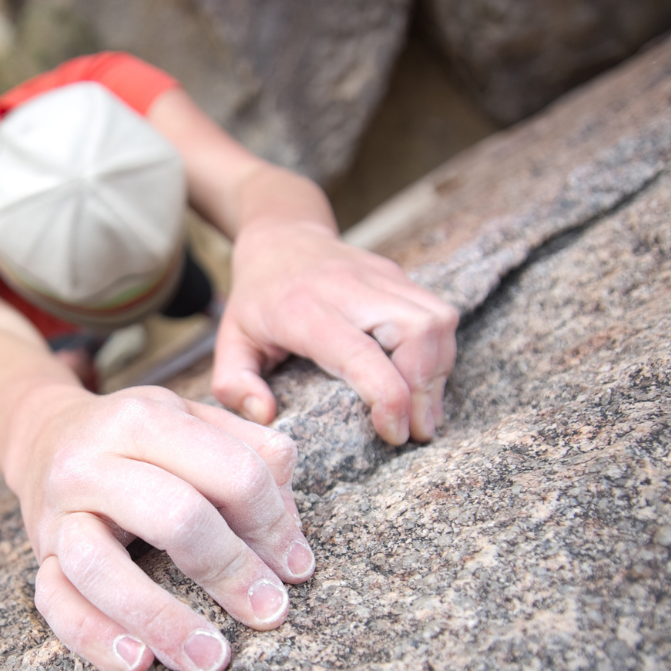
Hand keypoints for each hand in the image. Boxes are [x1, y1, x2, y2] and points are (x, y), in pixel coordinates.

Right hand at [1, 384, 314, 670]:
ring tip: (211, 659)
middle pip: (174, 516)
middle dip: (232, 569)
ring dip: (162, 619)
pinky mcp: (39, 557)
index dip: (275, 522)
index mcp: (143, 420)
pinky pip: (55, 604)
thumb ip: (249, 451)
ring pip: (101, 567)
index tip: (297, 565)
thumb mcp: (191, 420)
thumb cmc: (136, 439)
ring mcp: (59, 514)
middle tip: (272, 611)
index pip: (231, 470)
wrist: (44, 437)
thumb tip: (290, 527)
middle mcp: (92, 464)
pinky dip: (93, 637)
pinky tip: (139, 662)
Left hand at [213, 218, 458, 444]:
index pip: (360, 353)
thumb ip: (235, 384)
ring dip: (438, 372)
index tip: (394, 434)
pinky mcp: (399, 275)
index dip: (388, 396)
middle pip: (415, 332)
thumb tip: (267, 415)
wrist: (281, 236)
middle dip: (426, 388)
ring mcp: (380, 277)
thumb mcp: (229, 340)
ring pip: (437, 320)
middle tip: (417, 430)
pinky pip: (439, 314)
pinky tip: (425, 381)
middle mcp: (349, 289)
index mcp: (304, 311)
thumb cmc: (256, 298)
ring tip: (424, 412)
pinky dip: (440, 352)